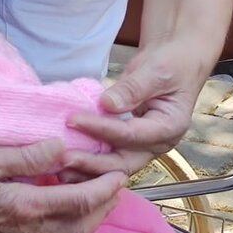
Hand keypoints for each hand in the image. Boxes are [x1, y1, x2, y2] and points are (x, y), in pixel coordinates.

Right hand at [0, 140, 125, 232]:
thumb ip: (26, 155)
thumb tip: (61, 147)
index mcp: (25, 208)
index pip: (81, 202)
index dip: (106, 188)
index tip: (120, 174)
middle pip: (81, 228)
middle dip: (104, 208)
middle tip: (114, 188)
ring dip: (86, 226)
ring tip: (92, 206)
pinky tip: (57, 227)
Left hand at [68, 39, 211, 176]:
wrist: (174, 63)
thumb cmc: (170, 64)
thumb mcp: (155, 70)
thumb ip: (133, 88)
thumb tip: (107, 104)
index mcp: (170, 128)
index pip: (131, 135)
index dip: (101, 129)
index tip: (74, 120)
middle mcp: (157, 144)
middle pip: (123, 163)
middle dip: (92, 163)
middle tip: (62, 156)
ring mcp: (142, 147)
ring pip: (113, 167)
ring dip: (87, 169)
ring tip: (59, 167)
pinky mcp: (128, 145)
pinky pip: (108, 158)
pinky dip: (88, 161)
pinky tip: (65, 161)